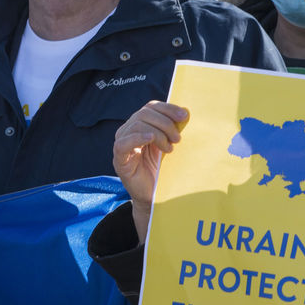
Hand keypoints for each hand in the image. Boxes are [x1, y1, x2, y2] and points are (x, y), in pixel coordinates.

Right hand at [113, 101, 189, 240]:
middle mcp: (128, 131)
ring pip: (137, 125)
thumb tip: (185, 113)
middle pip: (144, 114)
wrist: (154, 197)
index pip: (151, 107)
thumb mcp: (169, 145)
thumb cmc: (162, 170)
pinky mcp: (119, 159)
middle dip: (165, 123)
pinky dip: (138, 137)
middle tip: (178, 139)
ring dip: (158, 133)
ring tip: (169, 148)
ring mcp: (122, 144)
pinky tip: (150, 138)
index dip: (168, 108)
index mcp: (140, 125)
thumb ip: (173, 129)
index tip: (185, 115)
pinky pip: (123, 143)